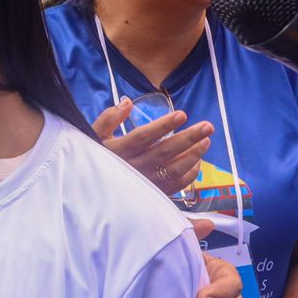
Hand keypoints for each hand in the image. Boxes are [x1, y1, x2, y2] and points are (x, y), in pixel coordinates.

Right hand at [91, 99, 212, 195]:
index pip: (144, 136)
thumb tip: (127, 103)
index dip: (164, 125)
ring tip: (206, 141)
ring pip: (174, 169)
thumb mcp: (92, 136)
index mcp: (119, 150)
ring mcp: (145, 182)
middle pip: (165, 151)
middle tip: (208, 126)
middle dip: (188, 138)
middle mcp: (133, 167)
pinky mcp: (152, 194)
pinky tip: (198, 162)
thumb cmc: (92, 158)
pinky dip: (189, 174)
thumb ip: (109, 118)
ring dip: (193, 155)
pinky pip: (176, 186)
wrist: (89, 193)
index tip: (182, 115)